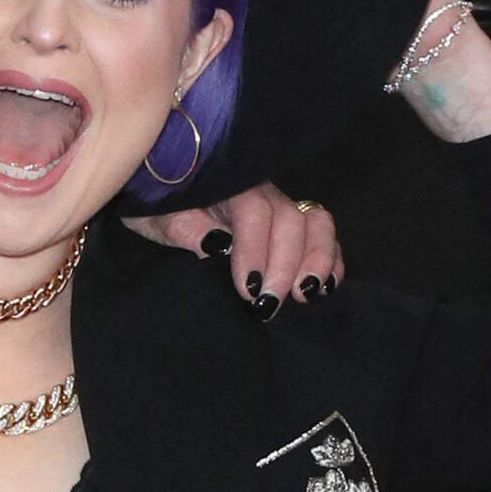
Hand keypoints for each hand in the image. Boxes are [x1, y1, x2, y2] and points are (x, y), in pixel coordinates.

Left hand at [121, 179, 342, 310]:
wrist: (161, 190)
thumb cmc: (160, 207)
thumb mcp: (161, 219)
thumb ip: (187, 230)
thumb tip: (216, 247)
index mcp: (228, 186)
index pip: (254, 213)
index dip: (256, 252)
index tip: (247, 291)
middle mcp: (263, 192)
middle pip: (291, 220)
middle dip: (285, 266)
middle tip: (268, 305)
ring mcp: (282, 206)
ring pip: (316, 222)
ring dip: (316, 260)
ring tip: (304, 295)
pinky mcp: (292, 225)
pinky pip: (324, 235)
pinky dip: (331, 260)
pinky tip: (324, 287)